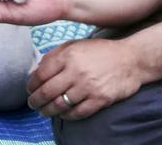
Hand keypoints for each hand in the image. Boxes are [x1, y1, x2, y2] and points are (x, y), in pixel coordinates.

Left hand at [27, 38, 142, 118]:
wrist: (131, 59)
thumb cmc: (100, 51)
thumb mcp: (75, 44)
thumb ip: (55, 55)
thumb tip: (37, 70)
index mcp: (68, 55)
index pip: (41, 74)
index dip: (31, 85)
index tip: (29, 89)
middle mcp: (76, 71)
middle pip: (47, 92)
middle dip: (35, 101)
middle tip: (33, 104)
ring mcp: (88, 87)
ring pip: (59, 105)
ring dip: (47, 111)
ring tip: (44, 112)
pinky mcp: (100, 99)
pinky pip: (77, 113)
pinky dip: (66, 116)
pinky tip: (62, 114)